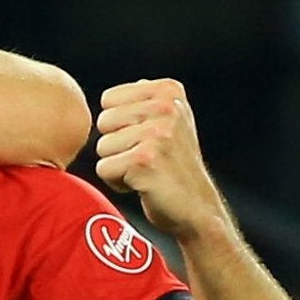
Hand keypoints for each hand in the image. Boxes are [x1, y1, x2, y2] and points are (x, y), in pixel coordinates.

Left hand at [94, 80, 226, 240]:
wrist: (197, 208)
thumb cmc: (175, 167)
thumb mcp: (171, 123)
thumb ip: (146, 102)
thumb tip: (120, 92)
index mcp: (169, 91)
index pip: (109, 99)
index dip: (120, 124)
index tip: (147, 139)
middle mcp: (166, 107)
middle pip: (103, 121)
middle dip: (117, 145)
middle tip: (147, 158)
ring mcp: (156, 134)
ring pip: (102, 147)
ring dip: (118, 165)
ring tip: (147, 170)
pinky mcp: (144, 161)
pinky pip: (104, 169)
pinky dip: (117, 182)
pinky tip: (144, 184)